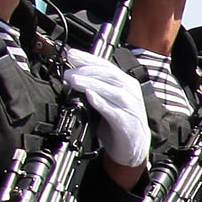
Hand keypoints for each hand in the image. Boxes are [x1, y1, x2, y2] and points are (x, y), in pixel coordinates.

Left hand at [61, 51, 150, 167]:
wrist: (133, 147)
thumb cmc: (118, 122)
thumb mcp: (109, 99)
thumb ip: (96, 87)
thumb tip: (72, 74)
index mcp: (126, 84)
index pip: (106, 65)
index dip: (88, 58)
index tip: (71, 54)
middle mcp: (131, 93)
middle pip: (109, 75)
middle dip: (86, 70)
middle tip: (68, 73)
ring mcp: (130, 107)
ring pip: (112, 91)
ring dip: (91, 83)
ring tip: (74, 81)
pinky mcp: (126, 123)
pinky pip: (113, 111)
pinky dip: (101, 103)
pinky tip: (90, 97)